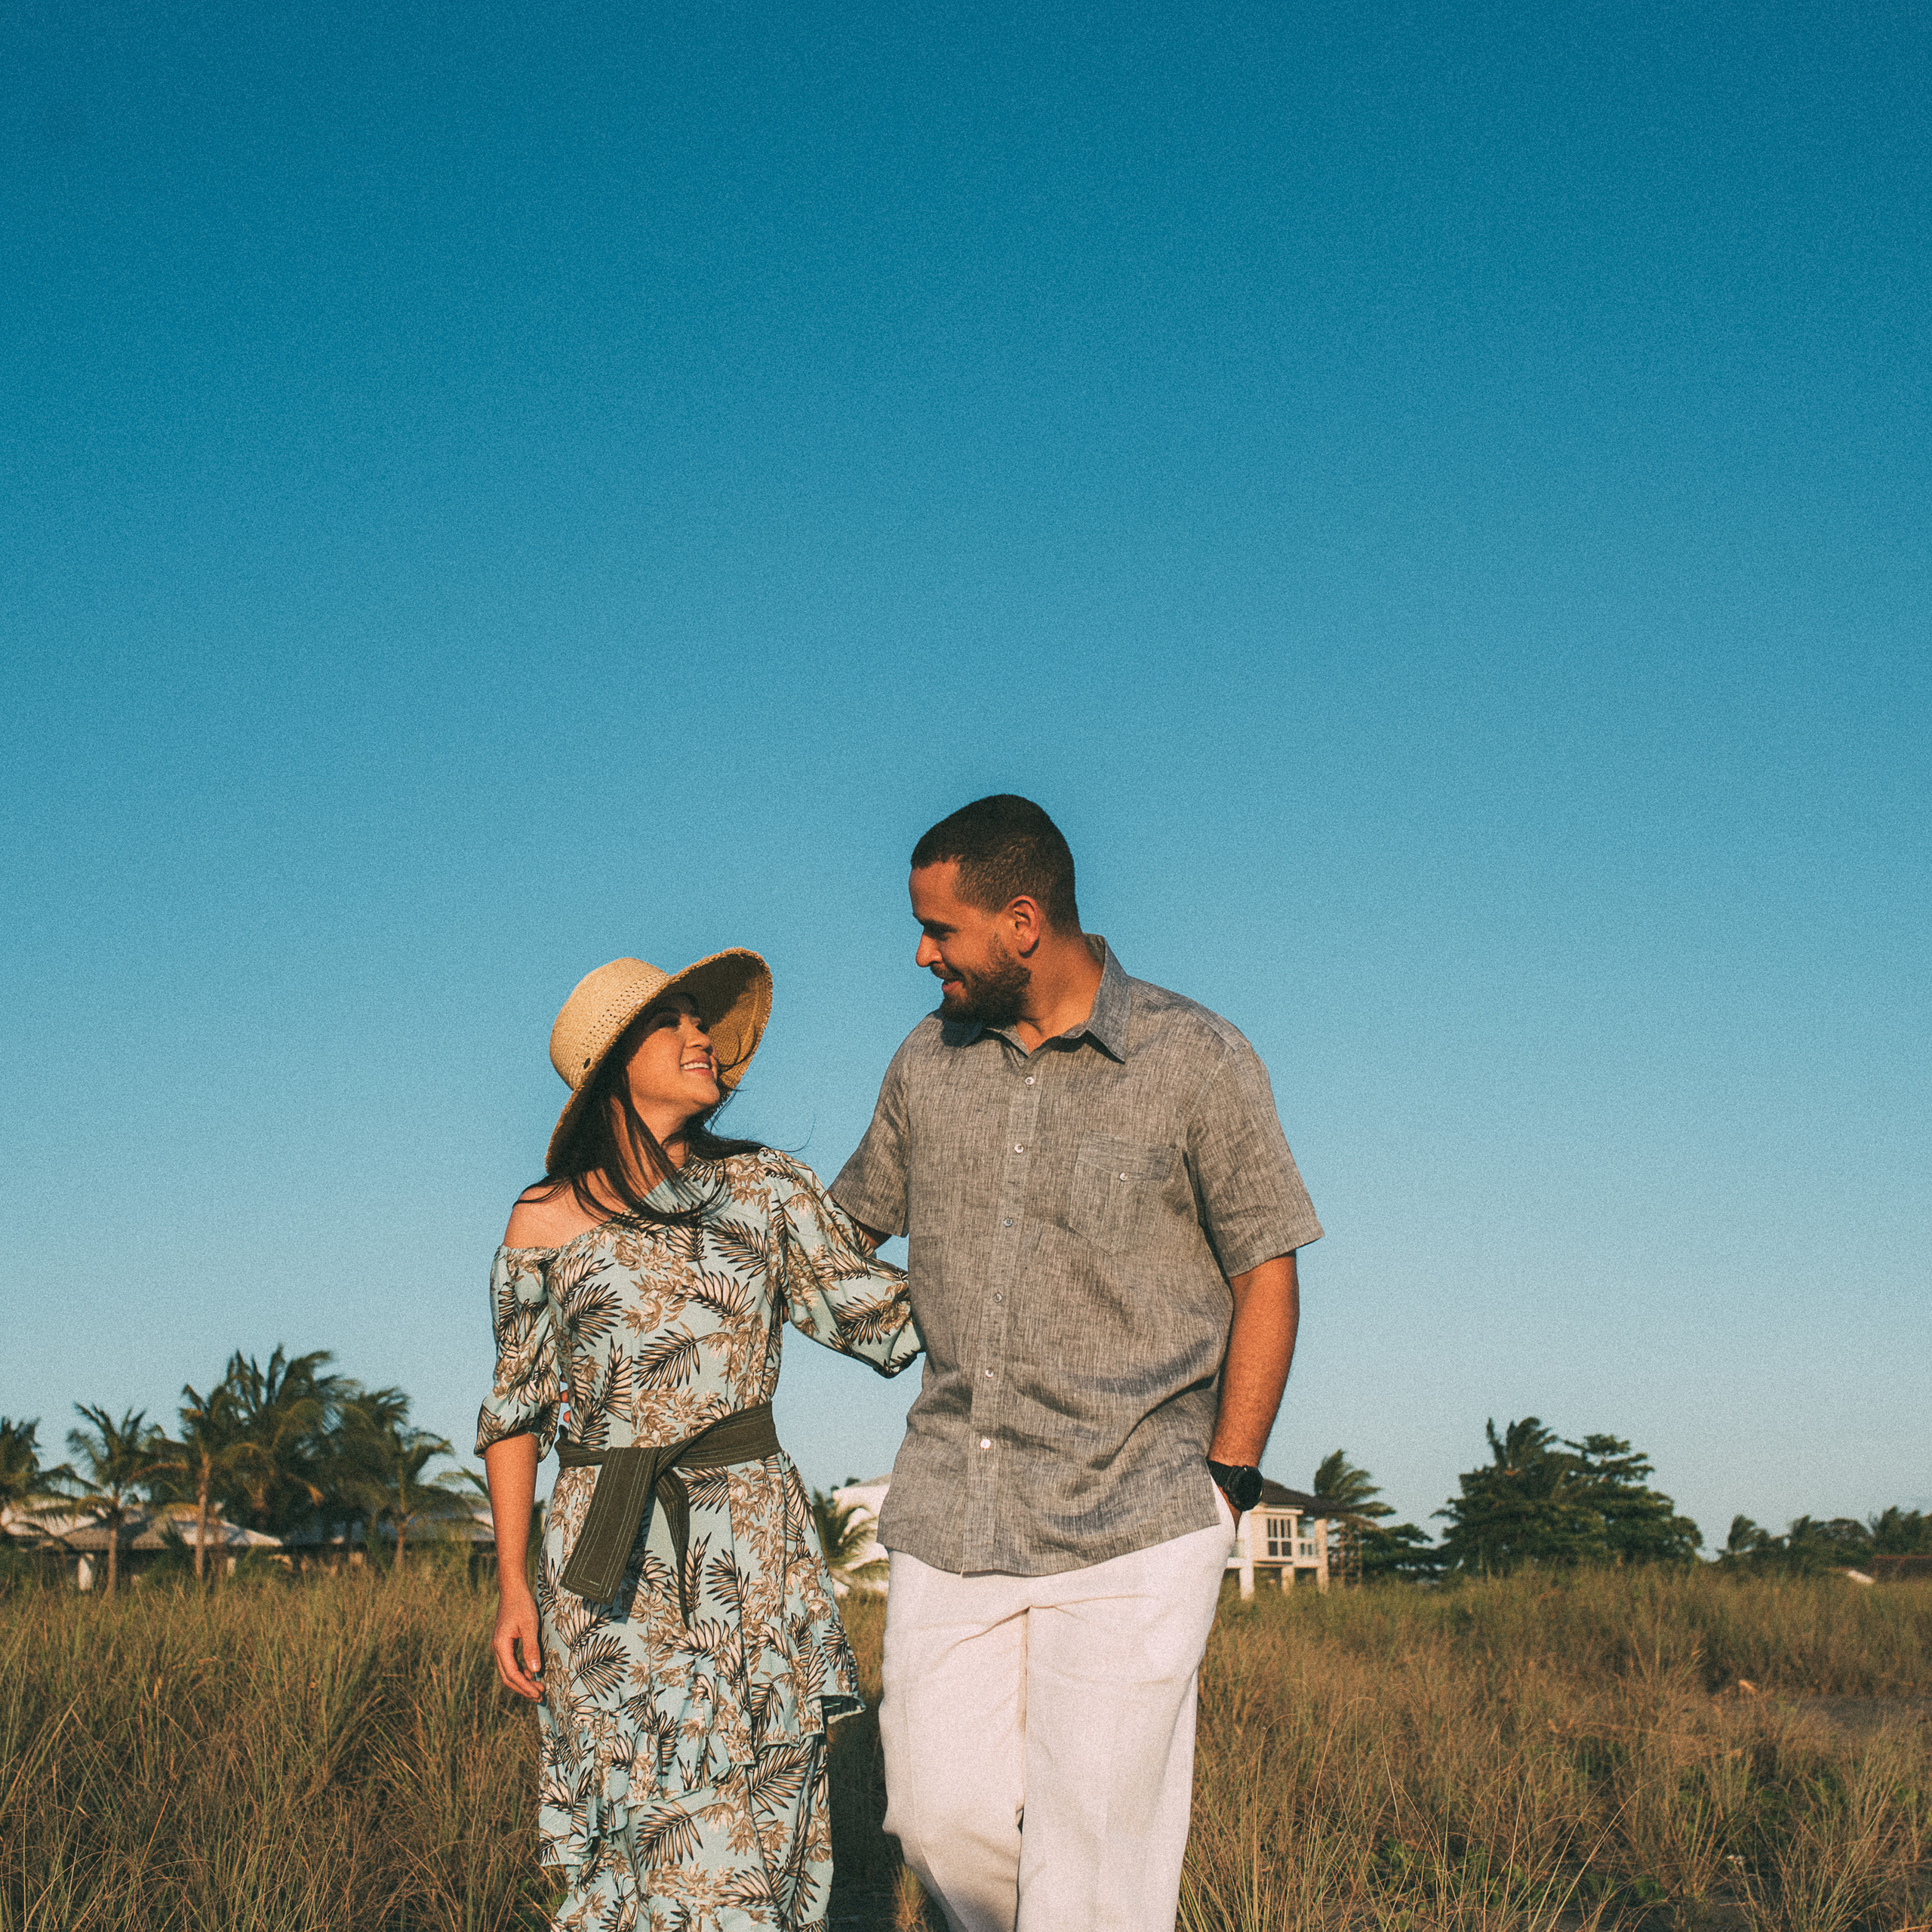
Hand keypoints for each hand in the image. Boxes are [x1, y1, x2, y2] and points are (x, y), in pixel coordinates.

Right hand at [492, 1584, 544, 1699]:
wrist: (512, 1590)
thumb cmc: (521, 1605)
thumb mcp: (529, 1625)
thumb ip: (531, 1648)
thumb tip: (534, 1671)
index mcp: (501, 1646)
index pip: (512, 1674)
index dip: (525, 1686)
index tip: (538, 1693)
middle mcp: (497, 1649)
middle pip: (508, 1677)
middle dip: (523, 1689)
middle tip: (539, 1696)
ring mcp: (500, 1647)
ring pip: (509, 1671)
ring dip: (523, 1681)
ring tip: (538, 1688)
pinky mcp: (505, 1643)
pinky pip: (511, 1662)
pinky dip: (521, 1671)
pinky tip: (532, 1673)